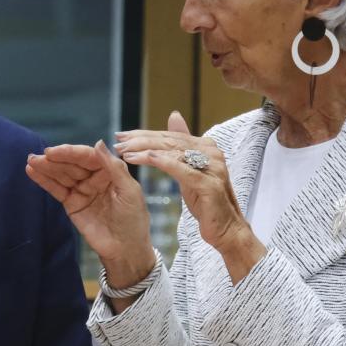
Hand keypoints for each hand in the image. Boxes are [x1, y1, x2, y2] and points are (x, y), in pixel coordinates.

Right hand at [26, 142, 154, 288]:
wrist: (125, 249)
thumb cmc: (133, 219)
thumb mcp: (129, 191)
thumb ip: (113, 167)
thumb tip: (98, 142)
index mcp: (110, 170)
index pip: (88, 156)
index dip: (71, 153)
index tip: (54, 152)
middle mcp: (95, 176)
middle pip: (72, 164)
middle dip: (55, 160)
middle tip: (38, 157)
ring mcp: (82, 189)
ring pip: (62, 175)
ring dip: (46, 168)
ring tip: (31, 162)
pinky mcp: (72, 203)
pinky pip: (57, 189)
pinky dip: (45, 181)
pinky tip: (33, 172)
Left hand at [115, 112, 265, 280]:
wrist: (227, 230)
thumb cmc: (206, 201)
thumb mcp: (190, 170)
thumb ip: (181, 146)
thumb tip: (174, 116)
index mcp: (207, 146)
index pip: (170, 136)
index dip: (145, 134)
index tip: (122, 136)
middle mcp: (212, 152)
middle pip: (170, 142)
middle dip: (141, 140)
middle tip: (118, 141)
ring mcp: (212, 167)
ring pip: (173, 153)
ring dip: (145, 150)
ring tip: (124, 151)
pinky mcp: (209, 184)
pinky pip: (181, 169)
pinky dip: (162, 162)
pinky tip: (144, 158)